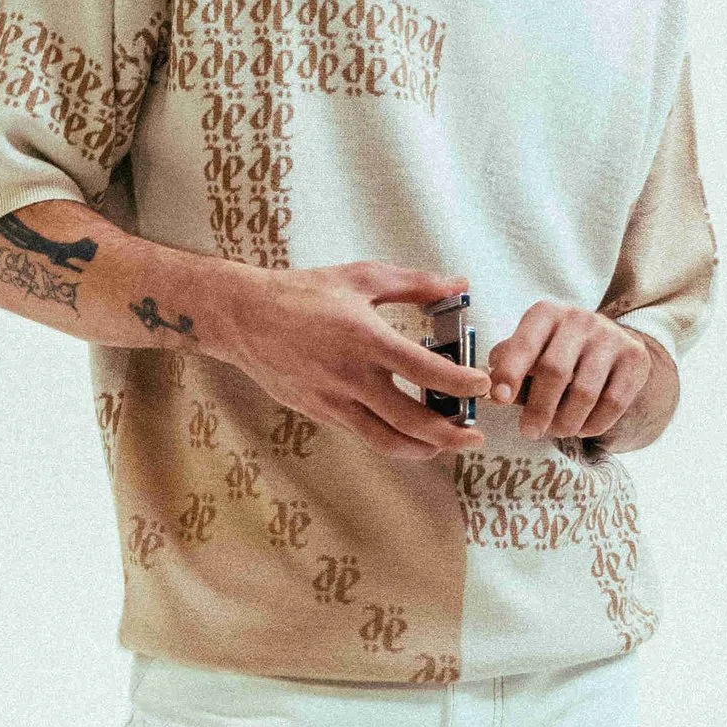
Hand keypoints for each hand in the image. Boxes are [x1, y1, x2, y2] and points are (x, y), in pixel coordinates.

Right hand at [207, 259, 485, 460]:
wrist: (244, 317)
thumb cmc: (303, 292)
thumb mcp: (361, 277)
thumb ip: (414, 283)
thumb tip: (459, 285)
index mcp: (366, 339)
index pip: (425, 371)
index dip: (460, 384)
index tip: (482, 386)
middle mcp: (351, 377)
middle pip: (411, 421)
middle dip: (450, 433)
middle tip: (475, 435)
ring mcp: (333, 401)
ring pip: (386, 441)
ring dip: (423, 449)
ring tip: (446, 445)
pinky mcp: (319, 412)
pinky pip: (362, 435)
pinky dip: (391, 440)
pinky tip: (409, 435)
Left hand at [485, 301, 664, 446]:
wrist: (609, 342)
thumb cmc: (554, 350)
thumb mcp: (529, 346)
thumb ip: (507, 364)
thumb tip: (491, 392)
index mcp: (546, 314)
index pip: (524, 345)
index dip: (510, 374)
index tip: (499, 400)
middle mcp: (580, 319)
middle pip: (555, 372)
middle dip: (538, 409)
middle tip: (529, 431)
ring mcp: (611, 337)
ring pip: (585, 392)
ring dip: (566, 421)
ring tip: (556, 431)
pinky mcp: (635, 357)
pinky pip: (613, 402)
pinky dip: (594, 423)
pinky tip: (582, 428)